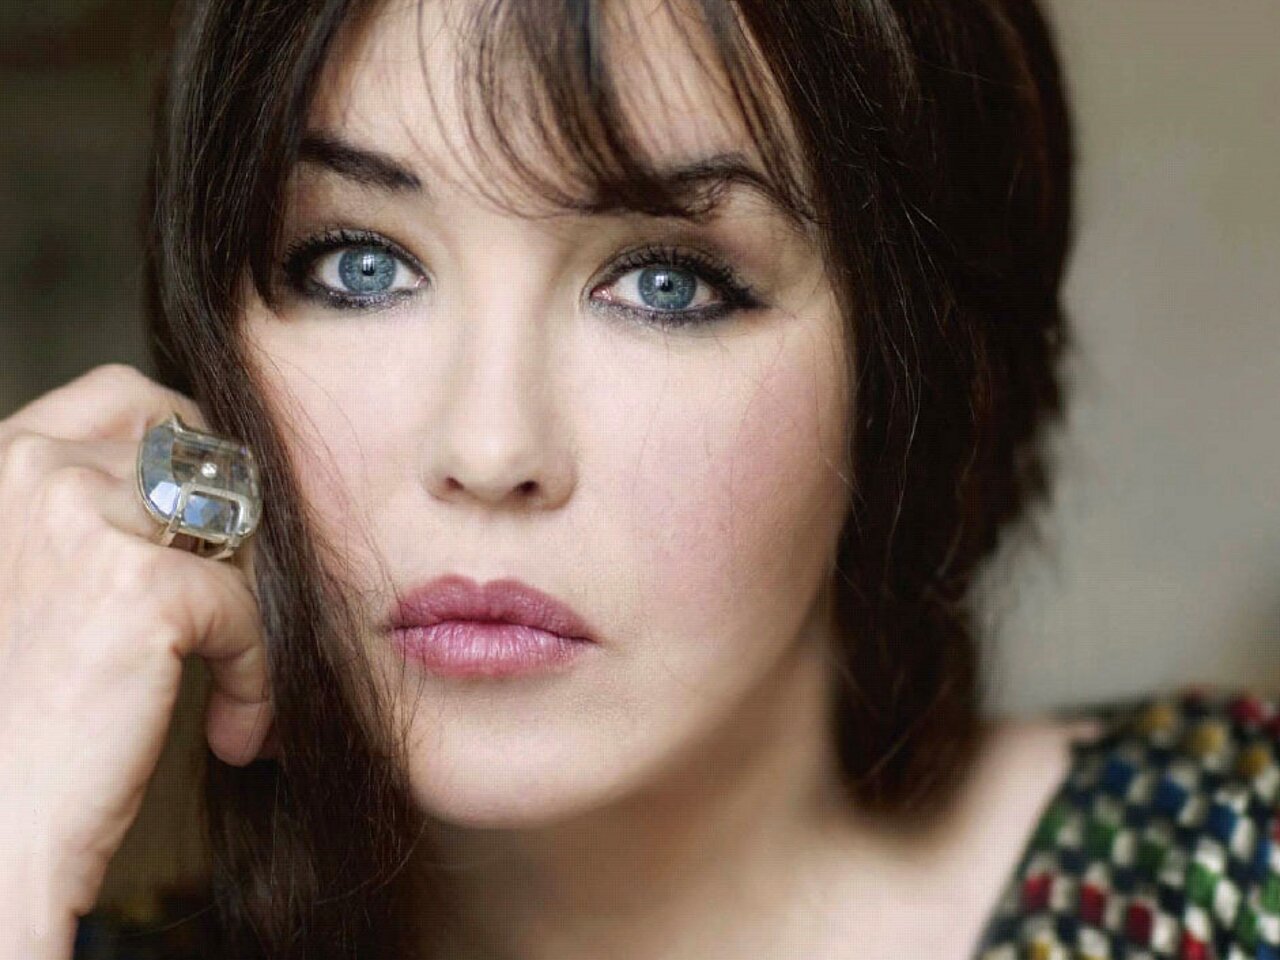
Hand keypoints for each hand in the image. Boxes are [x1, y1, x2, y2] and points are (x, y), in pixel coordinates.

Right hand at [0, 363, 273, 921]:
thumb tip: (200, 482)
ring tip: (232, 681)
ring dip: (251, 606)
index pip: (122, 394)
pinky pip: (250, 609)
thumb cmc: (12, 715)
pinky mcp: (143, 587)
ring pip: (236, 529)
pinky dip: (258, 674)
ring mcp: (84, 519)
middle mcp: (30, 469)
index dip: (189, 447)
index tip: (214, 516)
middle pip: (198, 455)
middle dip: (234, 528)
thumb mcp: (29, 581)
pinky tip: (234, 728)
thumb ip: (83, 516)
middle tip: (236, 604)